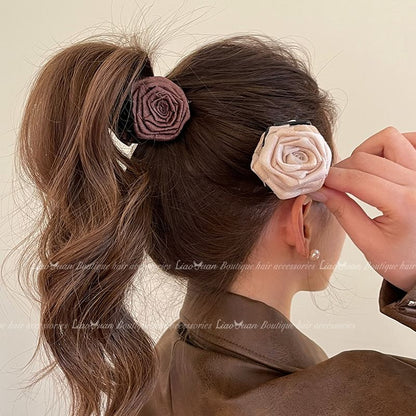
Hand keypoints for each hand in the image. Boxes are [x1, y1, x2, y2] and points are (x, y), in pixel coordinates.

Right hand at [308, 127, 415, 291]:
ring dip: (367, 151)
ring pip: (389, 140)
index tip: (316, 182)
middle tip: (331, 182)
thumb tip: (320, 190)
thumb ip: (343, 212)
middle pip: (367, 158)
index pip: (356, 179)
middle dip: (342, 168)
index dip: (330, 178)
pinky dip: (392, 144)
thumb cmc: (405, 260)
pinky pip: (411, 140)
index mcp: (405, 204)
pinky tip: (381, 160)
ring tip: (358, 172)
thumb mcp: (369, 243)